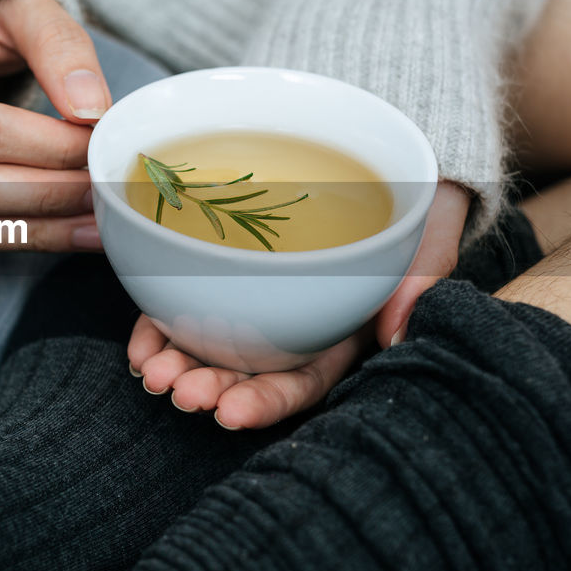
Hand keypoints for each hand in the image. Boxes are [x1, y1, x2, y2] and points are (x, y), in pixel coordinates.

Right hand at [0, 0, 110, 252]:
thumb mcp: (21, 3)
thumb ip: (60, 46)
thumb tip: (92, 111)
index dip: (43, 147)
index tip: (94, 145)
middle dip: (37, 196)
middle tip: (100, 191)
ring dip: (25, 231)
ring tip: (91, 222)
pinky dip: (1, 240)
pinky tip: (57, 231)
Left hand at [128, 181, 470, 427]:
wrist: (385, 156)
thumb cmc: (414, 203)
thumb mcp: (431, 235)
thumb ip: (421, 280)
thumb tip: (395, 335)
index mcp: (340, 335)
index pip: (302, 383)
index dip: (266, 402)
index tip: (231, 414)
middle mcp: (293, 328)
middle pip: (247, 371)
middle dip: (211, 387)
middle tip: (180, 390)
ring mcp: (254, 300)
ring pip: (209, 344)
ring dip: (177, 363)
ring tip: (152, 372)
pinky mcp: (219, 269)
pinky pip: (184, 304)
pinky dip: (159, 328)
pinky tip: (140, 345)